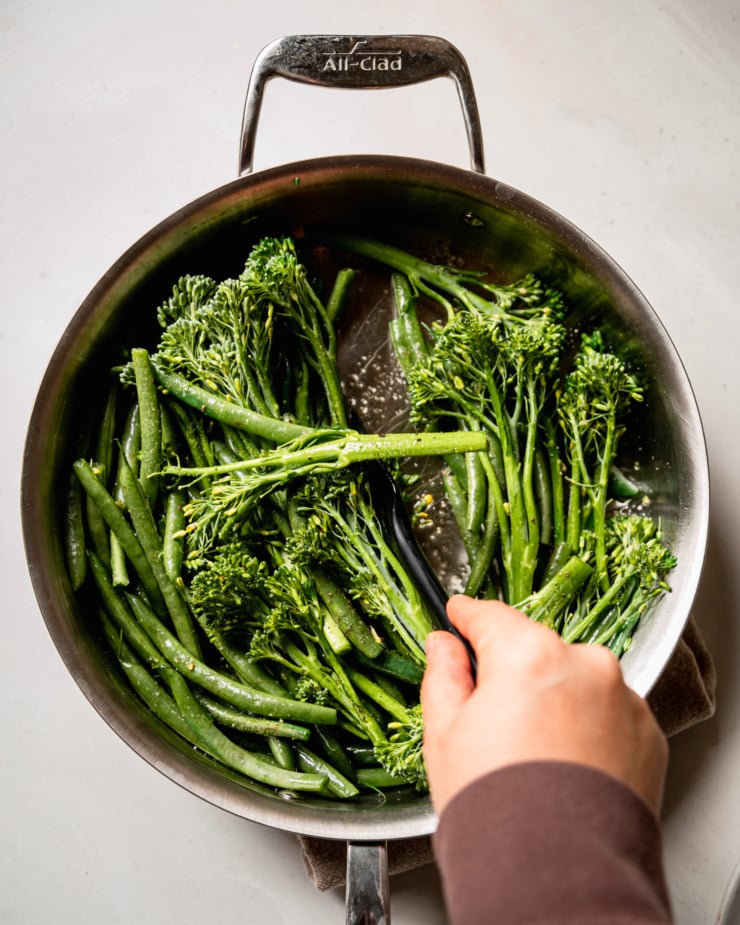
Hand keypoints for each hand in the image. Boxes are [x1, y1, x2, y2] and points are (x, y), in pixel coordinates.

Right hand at [421, 595, 667, 816]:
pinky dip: (587, 729)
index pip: (491, 617)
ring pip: (575, 681)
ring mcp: (622, 700)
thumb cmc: (497, 808)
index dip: (467, 616)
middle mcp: (584, 666)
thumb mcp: (445, 734)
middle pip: (536, 649)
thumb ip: (444, 676)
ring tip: (532, 753)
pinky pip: (608, 715)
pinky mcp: (647, 735)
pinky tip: (564, 766)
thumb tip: (443, 647)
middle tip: (492, 717)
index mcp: (529, 655)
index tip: (458, 615)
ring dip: (555, 700)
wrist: (557, 875)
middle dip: (514, 671)